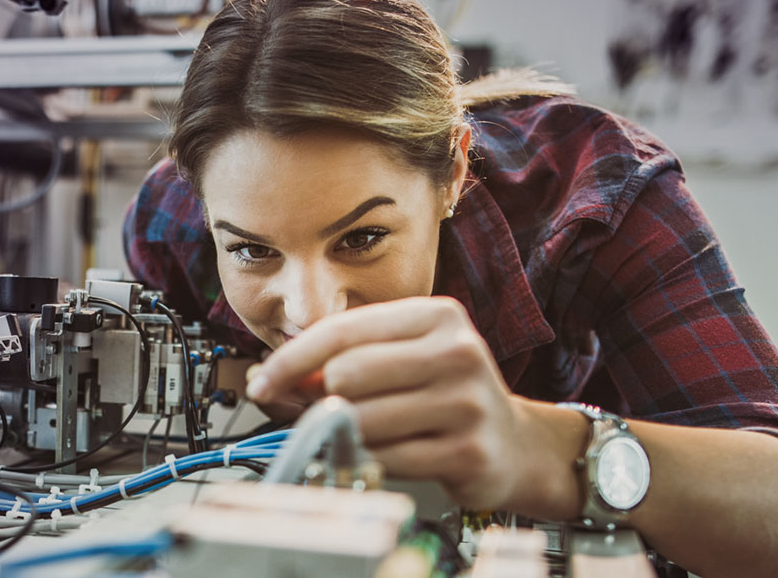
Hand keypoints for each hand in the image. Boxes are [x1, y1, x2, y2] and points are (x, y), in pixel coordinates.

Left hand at [246, 296, 545, 509]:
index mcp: (436, 316)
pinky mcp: (468, 452)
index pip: (342, 330)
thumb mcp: (402, 358)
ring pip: (362, 420)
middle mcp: (457, 352)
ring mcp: (467, 403)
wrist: (513, 444)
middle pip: (347, 374)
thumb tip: (273, 377)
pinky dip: (374, 460)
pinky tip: (392, 454)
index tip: (263, 381)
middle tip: (328, 410)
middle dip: (324, 398)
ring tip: (371, 433)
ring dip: (350, 433)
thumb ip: (342, 359)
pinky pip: (386, 459)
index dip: (291, 358)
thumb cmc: (444, 395)